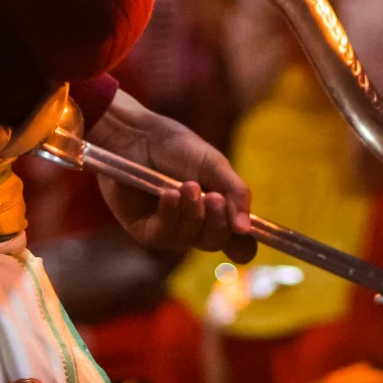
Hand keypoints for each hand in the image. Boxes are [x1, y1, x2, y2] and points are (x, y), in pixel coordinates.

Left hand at [88, 89, 255, 261]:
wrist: (137, 136)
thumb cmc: (177, 147)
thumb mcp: (214, 165)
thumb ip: (235, 194)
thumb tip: (245, 229)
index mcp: (217, 210)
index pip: (236, 241)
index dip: (243, 245)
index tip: (244, 231)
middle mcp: (195, 225)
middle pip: (215, 242)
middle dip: (217, 222)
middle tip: (214, 198)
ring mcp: (171, 230)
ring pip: (191, 238)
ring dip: (193, 213)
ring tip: (187, 186)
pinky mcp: (146, 230)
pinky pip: (164, 235)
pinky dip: (170, 214)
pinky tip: (169, 195)